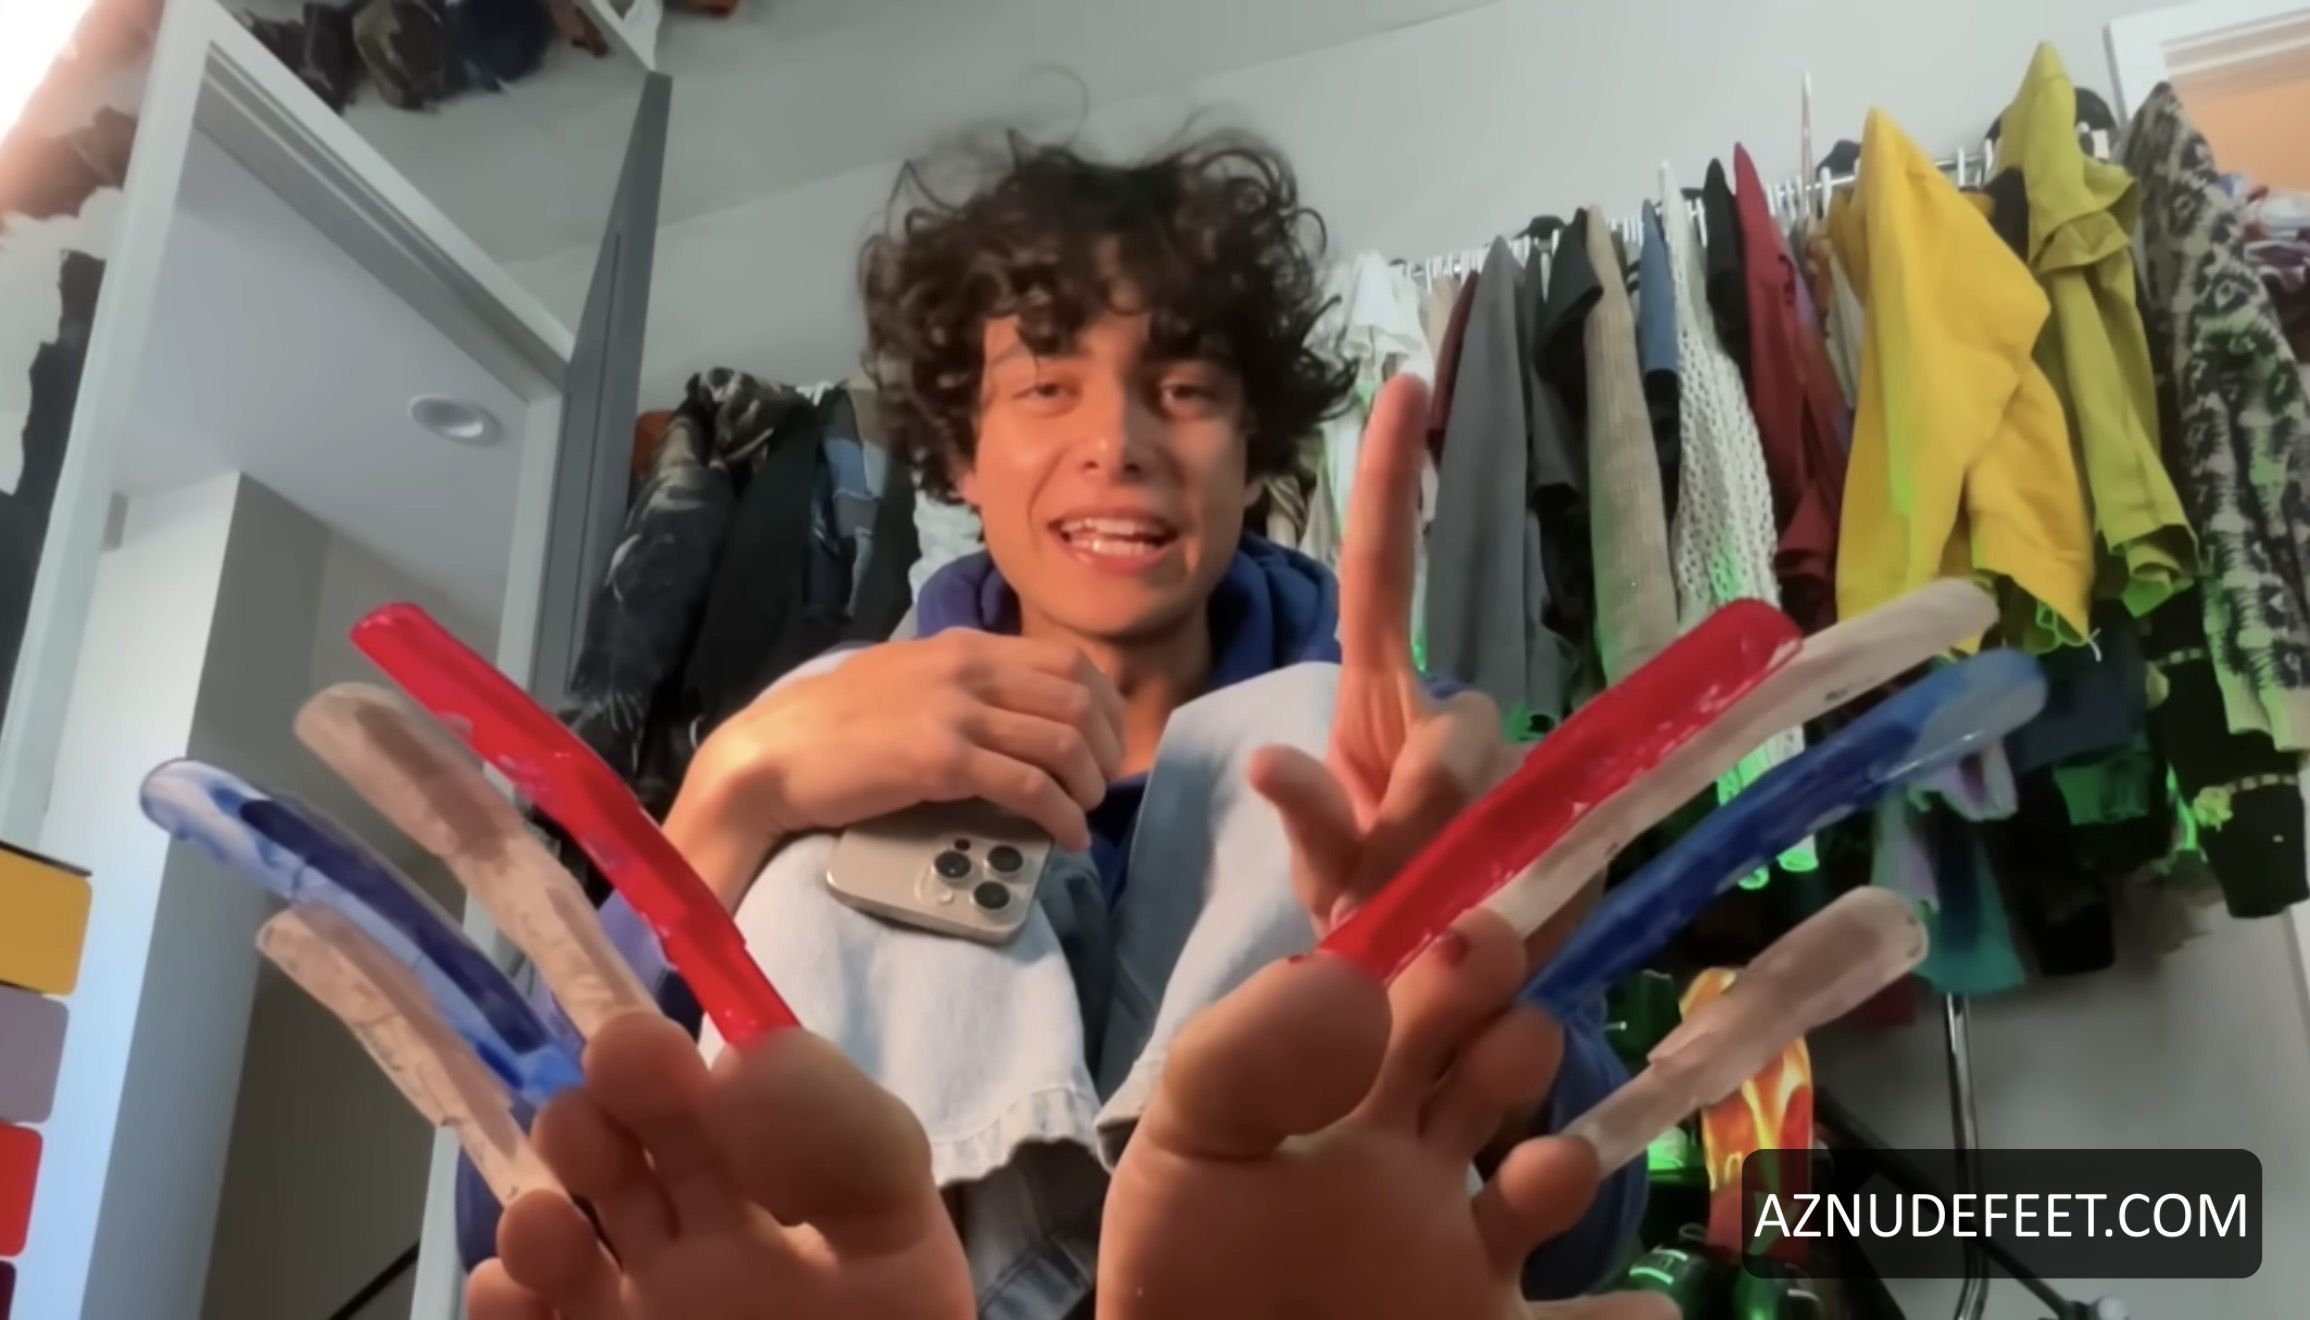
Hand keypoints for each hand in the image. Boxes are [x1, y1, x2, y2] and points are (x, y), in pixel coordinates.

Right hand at [467, 1014, 972, 1319]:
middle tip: (606, 1088)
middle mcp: (712, 1239)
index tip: (640, 1038)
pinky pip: (524, 1315)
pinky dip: (503, 1294)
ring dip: (540, 1202)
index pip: (722, 1097)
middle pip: (631, 1145)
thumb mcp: (894, 1222)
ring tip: (552, 1219)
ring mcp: (643, 1302)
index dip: (673, 1063)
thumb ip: (842, 1132)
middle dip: (603, 1104)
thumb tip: (735, 1060)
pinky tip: (515, 1287)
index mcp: (796, 1188)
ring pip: (563, 1227)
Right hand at [670, 630, 1125, 900]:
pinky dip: (1062, 815)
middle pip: (1077, 699)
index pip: (1065, 660)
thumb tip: (1015, 711)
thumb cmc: (835, 725)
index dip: (1104, 703)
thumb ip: (962, 684)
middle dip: (1107, 747)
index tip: (1110, 741)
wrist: (776, 754)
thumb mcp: (909, 680)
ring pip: (1062, 742)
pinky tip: (1068, 836)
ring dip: (1089, 785)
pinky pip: (1029, 787)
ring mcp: (956, 712)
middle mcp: (969, 668)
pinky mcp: (942, 760)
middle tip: (1105, 784)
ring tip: (1087, 813)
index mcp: (964, 645)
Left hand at [1098, 912, 1669, 1319]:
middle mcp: (1412, 1163)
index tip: (1482, 939)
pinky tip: (1650, 1312)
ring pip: (1545, 1180)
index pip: (1412, 1003)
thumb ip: (1248, 1055)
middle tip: (1514, 1036)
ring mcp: (1455, 1252)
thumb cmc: (1181, 1274)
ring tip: (1546, 1170)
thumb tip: (1354, 981)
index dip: (1453, 963)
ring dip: (1563, 1164)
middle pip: (1491, 1071)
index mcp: (1337, 1099)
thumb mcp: (1188, 1145)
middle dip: (1515, 1038)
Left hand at [1246, 373, 1514, 933]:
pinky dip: (1521, 893)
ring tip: (1422, 927)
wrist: (1418, 998)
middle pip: (1466, 723)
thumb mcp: (1328, 867)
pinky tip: (1490, 921)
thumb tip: (1277, 762)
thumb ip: (1311, 820)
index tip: (1405, 384)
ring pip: (1499, 798)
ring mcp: (1507, 787)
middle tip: (1398, 865)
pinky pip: (1554, 861)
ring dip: (1454, 860)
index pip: (1387, 575)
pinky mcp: (1560, 853)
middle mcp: (1448, 728)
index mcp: (1385, 705)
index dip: (1395, 484)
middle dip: (1433, 787)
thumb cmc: (1365, 910)